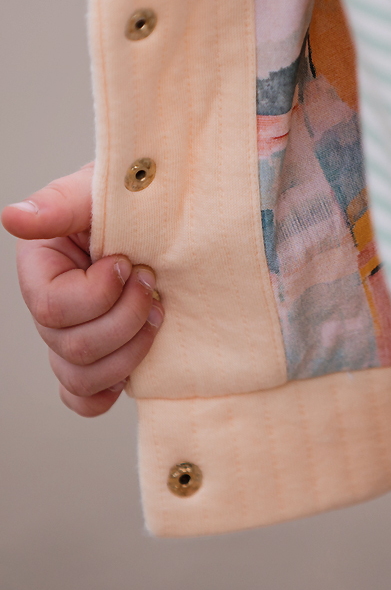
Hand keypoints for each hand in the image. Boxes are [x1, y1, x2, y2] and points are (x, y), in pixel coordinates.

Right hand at [1, 163, 162, 416]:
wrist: (176, 218)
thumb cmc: (136, 198)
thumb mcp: (101, 190)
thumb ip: (61, 204)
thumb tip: (13, 218)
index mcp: (43, 267)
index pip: (52, 307)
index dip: (97, 293)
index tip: (128, 263)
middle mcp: (52, 307)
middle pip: (72, 347)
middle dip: (125, 318)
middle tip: (153, 284)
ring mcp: (75, 335)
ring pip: (82, 377)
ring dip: (131, 351)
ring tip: (160, 313)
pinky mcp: (102, 357)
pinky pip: (85, 398)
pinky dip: (108, 391)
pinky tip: (132, 371)